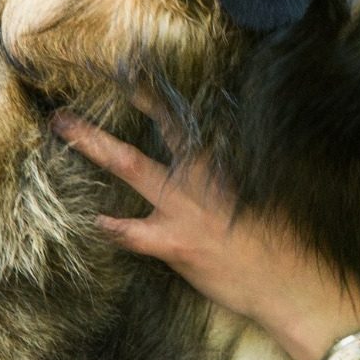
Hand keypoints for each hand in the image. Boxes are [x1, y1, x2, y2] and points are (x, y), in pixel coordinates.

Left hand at [49, 106, 359, 354]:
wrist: (292, 282)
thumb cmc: (284, 246)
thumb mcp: (263, 203)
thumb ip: (233, 183)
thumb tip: (218, 170)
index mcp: (222, 169)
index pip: (187, 124)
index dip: (160, 100)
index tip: (134, 77)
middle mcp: (201, 180)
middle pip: (157, 134)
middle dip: (120, 114)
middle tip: (75, 108)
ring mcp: (187, 209)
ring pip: (134, 167)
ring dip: (98, 146)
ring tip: (67, 129)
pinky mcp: (179, 244)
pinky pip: (136, 233)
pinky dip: (115, 227)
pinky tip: (96, 222)